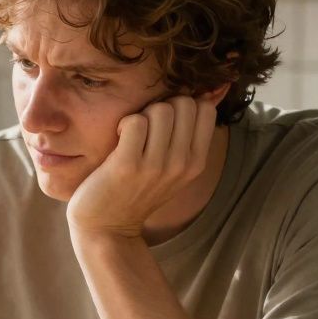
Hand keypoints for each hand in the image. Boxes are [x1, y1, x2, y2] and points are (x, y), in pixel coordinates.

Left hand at [66, 95, 217, 238]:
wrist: (106, 228)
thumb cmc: (135, 190)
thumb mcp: (172, 168)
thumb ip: (188, 136)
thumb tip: (210, 90)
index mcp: (195, 163)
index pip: (204, 109)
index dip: (182, 106)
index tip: (164, 124)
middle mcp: (181, 165)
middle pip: (183, 103)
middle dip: (161, 107)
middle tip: (145, 129)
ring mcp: (156, 166)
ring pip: (160, 109)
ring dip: (142, 115)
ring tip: (131, 136)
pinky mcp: (128, 165)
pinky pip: (135, 121)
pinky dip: (123, 123)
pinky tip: (118, 139)